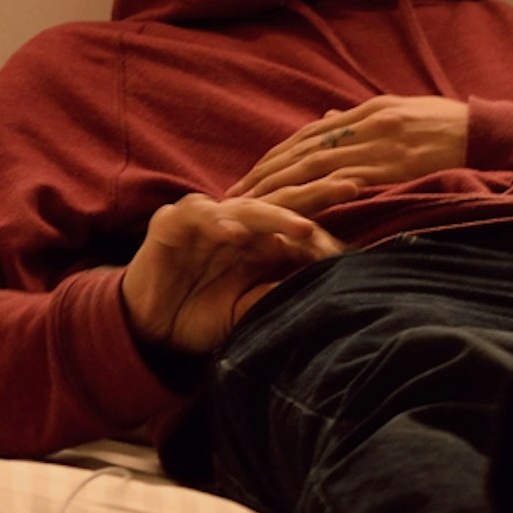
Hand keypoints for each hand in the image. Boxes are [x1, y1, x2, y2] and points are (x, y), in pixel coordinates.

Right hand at [118, 187, 348, 361]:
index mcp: (259, 238)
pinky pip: (197, 216)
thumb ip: (283, 290)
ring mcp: (205, 220)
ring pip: (245, 207)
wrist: (150, 329)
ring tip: (303, 225)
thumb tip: (334, 287)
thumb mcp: (252, 307)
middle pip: (281, 200)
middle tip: (354, 183)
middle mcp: (236, 222)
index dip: (330, 227)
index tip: (362, 239)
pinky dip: (217, 222)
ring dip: (274, 214)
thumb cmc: (203, 315)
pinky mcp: (170, 224)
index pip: (301, 222)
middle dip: (317, 192)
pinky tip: (237, 232)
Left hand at [231, 96, 470, 202]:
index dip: (275, 157)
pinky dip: (317, 195)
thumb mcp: (404, 112)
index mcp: (367, 111)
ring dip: (280, 188)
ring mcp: (378, 145)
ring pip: (315, 166)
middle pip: (301, 150)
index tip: (248, 177)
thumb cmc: (454, 127)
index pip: (307, 135)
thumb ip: (363, 119)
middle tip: (233, 197)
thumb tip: (327, 118)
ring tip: (251, 207)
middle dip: (264, 174)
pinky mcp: (394, 166)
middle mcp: (366, 124)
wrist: (494, 133)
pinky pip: (347, 182)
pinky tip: (294, 210)